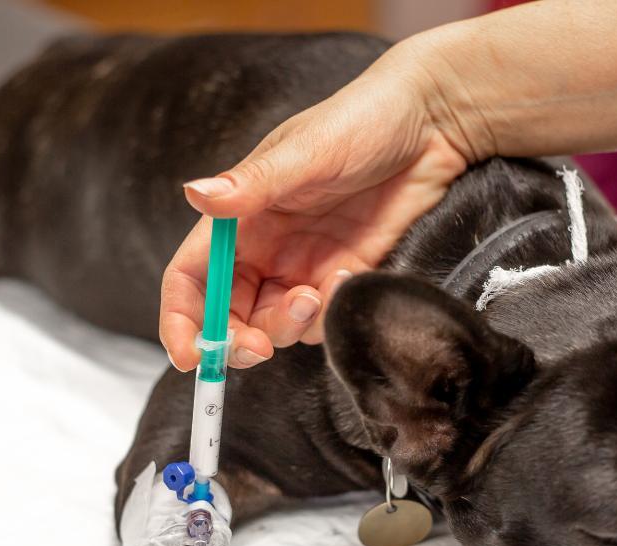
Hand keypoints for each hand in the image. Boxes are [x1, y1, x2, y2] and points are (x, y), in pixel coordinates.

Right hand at [159, 42, 471, 369]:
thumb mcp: (306, 151)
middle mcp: (265, 248)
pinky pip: (325, 317)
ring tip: (314, 296)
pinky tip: (349, 276)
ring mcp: (305, 266)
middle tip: (258, 346)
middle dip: (235, 340)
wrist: (434, 123)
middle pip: (228, 315)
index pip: (191, 280)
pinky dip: (330, 313)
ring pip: (276, 325)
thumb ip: (252, 183)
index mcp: (239, 217)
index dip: (181, 321)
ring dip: (286, 326)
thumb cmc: (363, 119)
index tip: (189, 356)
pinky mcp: (345, 276)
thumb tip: (195, 194)